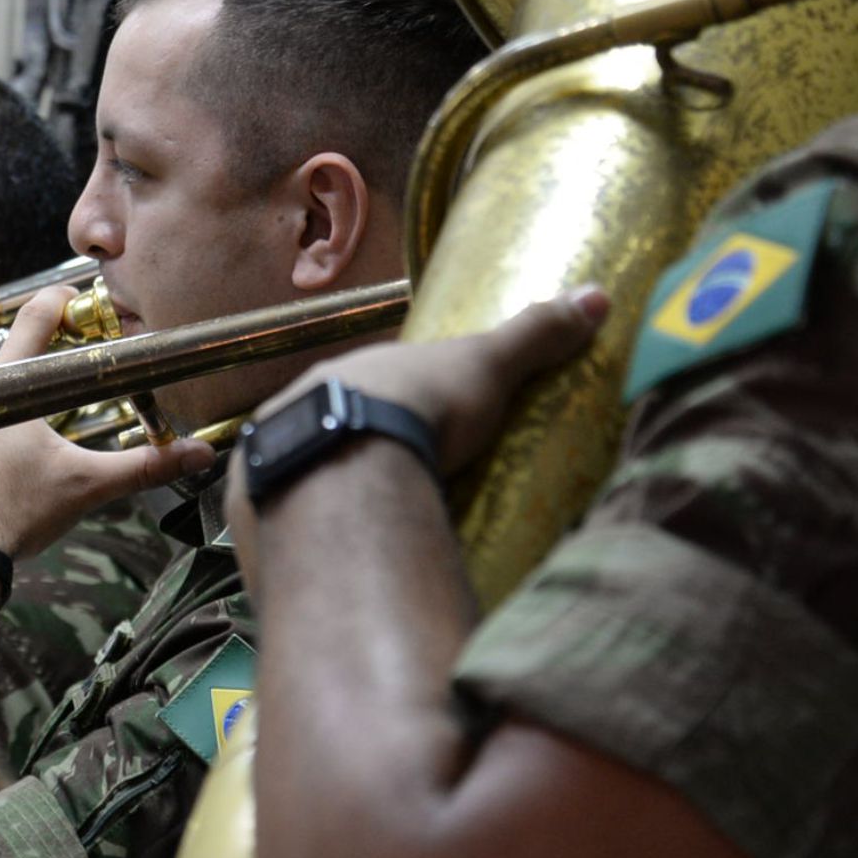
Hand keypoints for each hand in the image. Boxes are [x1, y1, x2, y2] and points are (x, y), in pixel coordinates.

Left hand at [0, 287, 214, 561]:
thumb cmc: (12, 515)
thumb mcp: (84, 486)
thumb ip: (143, 466)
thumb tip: (199, 454)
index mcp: (7, 387)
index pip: (36, 321)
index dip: (60, 304)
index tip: (73, 301)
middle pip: (0, 371)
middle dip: (27, 384)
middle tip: (51, 405)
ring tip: (6, 460)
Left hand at [222, 288, 609, 575]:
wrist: (349, 466)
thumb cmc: (421, 408)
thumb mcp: (487, 366)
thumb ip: (534, 337)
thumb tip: (597, 296)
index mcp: (347, 376)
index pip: (370, 388)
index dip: (394, 408)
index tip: (416, 433)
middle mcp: (301, 410)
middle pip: (330, 431)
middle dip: (355, 455)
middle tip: (392, 489)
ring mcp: (273, 463)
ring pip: (298, 477)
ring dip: (324, 499)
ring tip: (362, 534)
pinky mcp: (259, 519)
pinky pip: (278, 527)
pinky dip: (300, 541)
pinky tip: (326, 562)